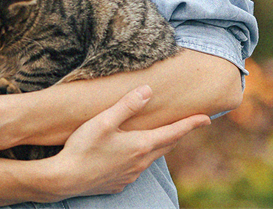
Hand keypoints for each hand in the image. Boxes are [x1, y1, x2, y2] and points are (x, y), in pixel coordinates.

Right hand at [46, 85, 210, 198]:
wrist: (66, 178)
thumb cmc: (84, 147)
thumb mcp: (104, 121)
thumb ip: (127, 106)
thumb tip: (148, 90)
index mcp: (140, 145)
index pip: (173, 133)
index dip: (190, 124)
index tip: (206, 118)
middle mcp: (140, 162)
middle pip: (166, 146)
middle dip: (177, 134)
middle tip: (187, 124)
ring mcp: (130, 175)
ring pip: (151, 157)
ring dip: (159, 145)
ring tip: (160, 134)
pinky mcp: (119, 182)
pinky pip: (137, 167)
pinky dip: (141, 156)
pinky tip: (131, 152)